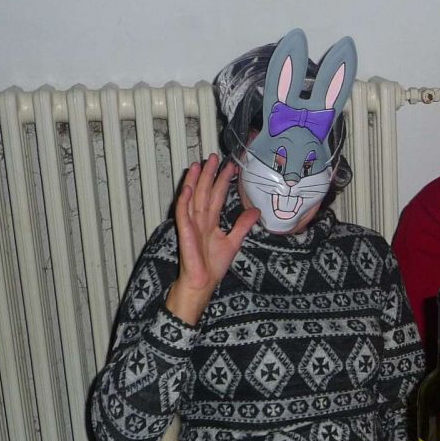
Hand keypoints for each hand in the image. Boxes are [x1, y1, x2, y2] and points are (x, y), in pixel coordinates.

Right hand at [165, 154, 259, 324]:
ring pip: (193, 197)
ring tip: (200, 164)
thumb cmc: (212, 266)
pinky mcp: (184, 232)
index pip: (217, 196)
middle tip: (215, 157)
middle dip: (210, 174)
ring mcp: (191, 224)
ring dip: (195, 181)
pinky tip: (188, 187)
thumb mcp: (234, 242)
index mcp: (210, 221)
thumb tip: (256, 211)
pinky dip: (184, 200)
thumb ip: (243, 225)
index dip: (223, 181)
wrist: (202, 283)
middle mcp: (200, 219)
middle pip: (204, 192)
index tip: (231, 166)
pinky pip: (183, 213)